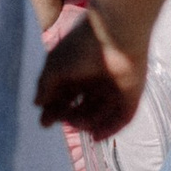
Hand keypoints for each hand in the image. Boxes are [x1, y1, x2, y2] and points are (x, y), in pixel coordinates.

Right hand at [35, 10, 145, 137]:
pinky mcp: (132, 94)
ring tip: (78, 121)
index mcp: (79, 69)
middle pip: (82, 107)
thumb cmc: (81, 46)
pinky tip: (97, 135)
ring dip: (87, 123)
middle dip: (71, 117)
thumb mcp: (54, 66)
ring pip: (100, 114)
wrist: (115, 34)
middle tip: (64, 119)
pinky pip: (122, 117)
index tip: (45, 122)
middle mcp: (97, 79)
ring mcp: (115, 87)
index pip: (66, 95)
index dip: (54, 110)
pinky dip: (110, 128)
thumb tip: (38, 104)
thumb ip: (45, 86)